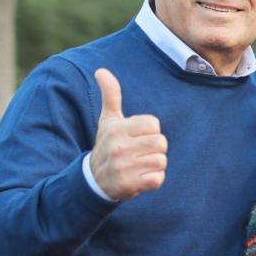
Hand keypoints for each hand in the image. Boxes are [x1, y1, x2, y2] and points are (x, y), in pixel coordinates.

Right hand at [89, 68, 166, 199]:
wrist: (94, 180)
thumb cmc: (107, 144)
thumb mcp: (107, 120)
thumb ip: (110, 95)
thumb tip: (101, 70)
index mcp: (116, 129)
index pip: (153, 124)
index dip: (150, 131)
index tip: (137, 137)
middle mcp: (118, 147)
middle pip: (161, 143)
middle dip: (155, 148)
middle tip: (140, 152)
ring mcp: (123, 167)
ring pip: (161, 161)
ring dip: (154, 165)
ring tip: (138, 165)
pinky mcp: (128, 185)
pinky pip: (158, 179)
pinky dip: (153, 180)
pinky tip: (140, 178)